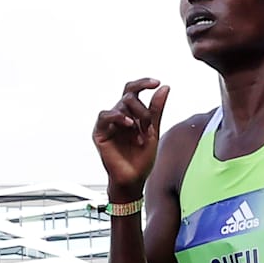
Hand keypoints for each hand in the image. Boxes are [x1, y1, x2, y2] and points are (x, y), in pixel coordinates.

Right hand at [92, 78, 169, 198]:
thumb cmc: (141, 159)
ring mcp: (109, 124)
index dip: (143, 83)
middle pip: (129, 96)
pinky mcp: (100, 132)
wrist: (134, 179)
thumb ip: (156, 109)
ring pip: (121, 106)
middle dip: (143, 110)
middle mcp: (119, 116)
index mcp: (131, 114)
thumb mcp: (154, 131)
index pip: (133, 90)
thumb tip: (164, 88)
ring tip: (141, 136)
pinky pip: (105, 116)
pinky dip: (118, 117)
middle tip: (149, 127)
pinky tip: (128, 124)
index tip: (156, 83)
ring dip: (135, 119)